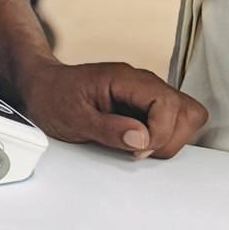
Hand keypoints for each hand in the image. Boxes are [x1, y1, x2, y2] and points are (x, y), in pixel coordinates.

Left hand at [16, 60, 205, 159]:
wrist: (42, 88)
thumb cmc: (54, 98)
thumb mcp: (73, 118)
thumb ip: (108, 129)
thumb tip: (141, 138)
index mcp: (125, 78)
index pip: (166, 102)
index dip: (160, 132)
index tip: (138, 149)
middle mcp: (141, 82)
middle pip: (186, 109)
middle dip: (170, 139)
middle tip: (140, 151)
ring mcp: (146, 93)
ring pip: (186, 114)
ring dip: (171, 138)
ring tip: (141, 148)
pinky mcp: (145, 105)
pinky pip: (173, 119)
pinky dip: (166, 136)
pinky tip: (141, 143)